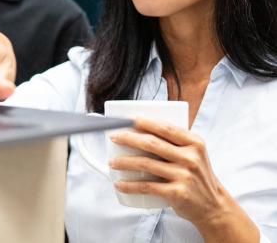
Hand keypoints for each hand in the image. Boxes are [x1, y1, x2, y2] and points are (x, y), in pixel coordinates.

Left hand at [109, 118, 257, 240]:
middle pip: (152, 144)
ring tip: (112, 162)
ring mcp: (184, 176)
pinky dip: (130, 185)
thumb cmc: (196, 175)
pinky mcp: (177, 194)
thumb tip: (140, 128)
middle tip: (114, 137)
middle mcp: (190, 158)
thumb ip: (174, 141)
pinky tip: (120, 184)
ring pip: (146, 164)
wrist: (214, 207)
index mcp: (194, 143)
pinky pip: (148, 187)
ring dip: (124, 162)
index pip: (164, 127)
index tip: (126, 119)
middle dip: (128, 138)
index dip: (143, 122)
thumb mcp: (194, 153)